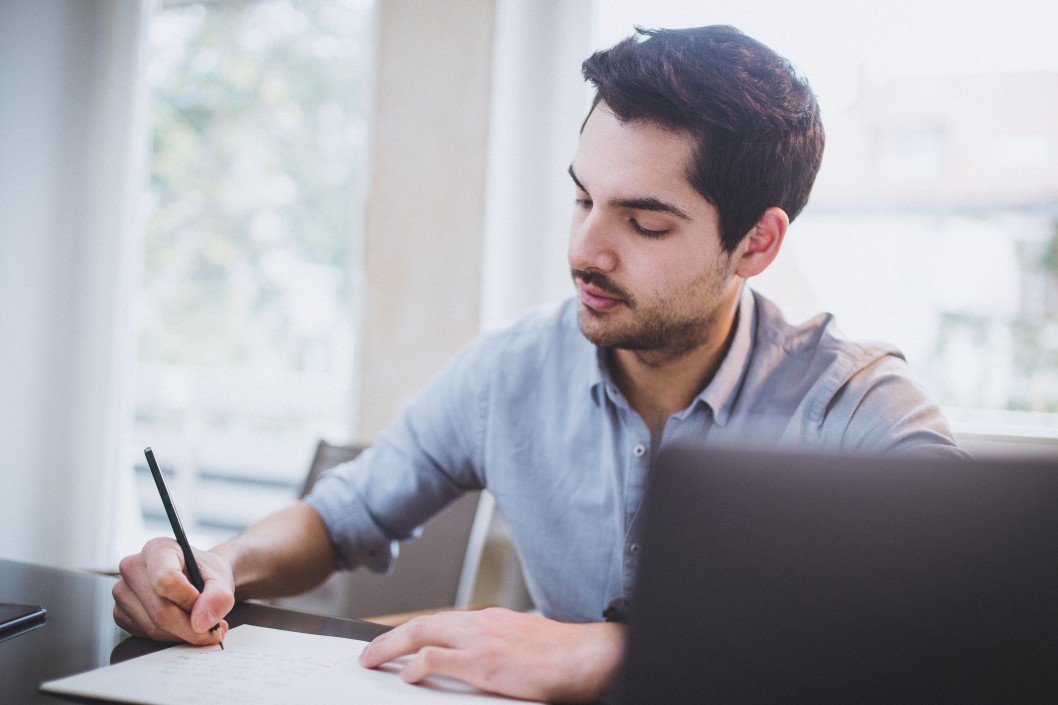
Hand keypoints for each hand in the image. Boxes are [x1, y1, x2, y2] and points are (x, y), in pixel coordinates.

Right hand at [112, 537, 233, 645]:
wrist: (198, 577)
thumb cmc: (207, 573)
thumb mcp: (221, 578)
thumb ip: (219, 597)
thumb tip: (202, 622)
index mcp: (157, 549)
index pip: (166, 580)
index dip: (189, 600)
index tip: (206, 606)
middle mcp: (132, 567)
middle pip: (160, 610)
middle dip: (191, 626)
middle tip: (214, 628)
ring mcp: (122, 592)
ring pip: (155, 627)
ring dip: (183, 633)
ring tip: (199, 621)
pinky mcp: (120, 613)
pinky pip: (147, 635)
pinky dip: (171, 636)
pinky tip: (182, 623)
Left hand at [358, 607, 625, 701]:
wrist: (586, 656)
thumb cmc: (560, 656)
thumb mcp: (520, 644)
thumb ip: (495, 648)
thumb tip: (476, 662)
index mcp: (490, 621)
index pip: (440, 621)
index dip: (413, 632)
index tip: (395, 643)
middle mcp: (481, 624)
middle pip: (424, 623)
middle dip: (392, 638)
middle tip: (369, 653)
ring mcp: (482, 641)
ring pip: (424, 633)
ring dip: (393, 646)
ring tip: (373, 660)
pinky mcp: (486, 663)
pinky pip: (440, 659)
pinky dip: (418, 665)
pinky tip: (406, 675)